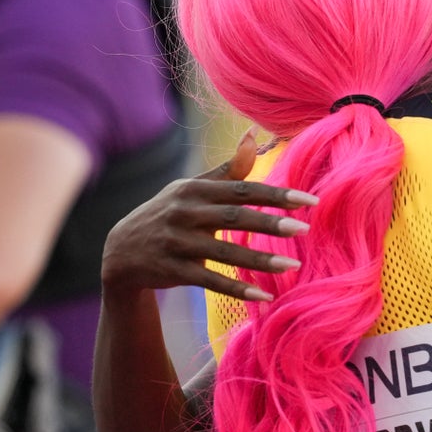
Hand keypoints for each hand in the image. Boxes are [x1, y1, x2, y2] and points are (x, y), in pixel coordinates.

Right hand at [100, 129, 317, 301]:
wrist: (120, 252)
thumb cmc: (170, 214)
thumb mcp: (194, 188)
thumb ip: (228, 169)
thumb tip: (253, 134)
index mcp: (195, 189)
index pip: (243, 189)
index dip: (276, 195)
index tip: (310, 201)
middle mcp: (184, 212)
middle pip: (234, 217)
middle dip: (269, 223)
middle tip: (304, 229)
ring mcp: (175, 242)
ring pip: (223, 252)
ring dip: (259, 260)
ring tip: (292, 266)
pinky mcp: (170, 270)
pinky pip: (209, 281)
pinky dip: (236, 289)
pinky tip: (263, 296)